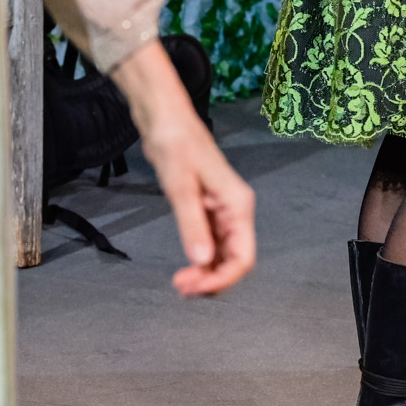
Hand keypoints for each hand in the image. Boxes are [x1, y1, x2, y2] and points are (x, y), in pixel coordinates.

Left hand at [111, 42, 256, 295]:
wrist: (163, 118)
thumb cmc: (175, 144)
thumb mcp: (181, 186)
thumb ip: (192, 225)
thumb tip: (202, 262)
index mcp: (238, 205)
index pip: (243, 257)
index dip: (221, 279)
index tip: (192, 287)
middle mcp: (235, 211)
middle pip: (234, 260)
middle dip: (212, 279)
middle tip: (180, 287)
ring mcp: (222, 211)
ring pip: (222, 255)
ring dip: (204, 272)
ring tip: (180, 281)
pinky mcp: (207, 209)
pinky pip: (210, 243)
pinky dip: (199, 259)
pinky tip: (184, 266)